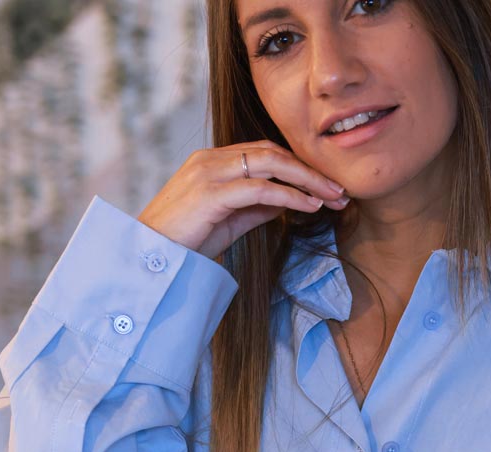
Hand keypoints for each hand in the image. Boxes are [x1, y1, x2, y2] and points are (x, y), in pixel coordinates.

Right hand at [136, 140, 350, 259]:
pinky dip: (289, 195)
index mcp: (213, 162)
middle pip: (273, 152)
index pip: (266, 152)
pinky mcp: (210, 193)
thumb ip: (255, 208)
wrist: (150, 259)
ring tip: (332, 197)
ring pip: (271, 163)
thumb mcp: (228, 222)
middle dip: (311, 170)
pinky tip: (309, 205)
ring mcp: (209, 173)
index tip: (327, 186)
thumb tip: (288, 201)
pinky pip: (260, 188)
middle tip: (340, 190)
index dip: (300, 167)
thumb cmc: (186, 242)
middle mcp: (211, 159)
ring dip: (307, 179)